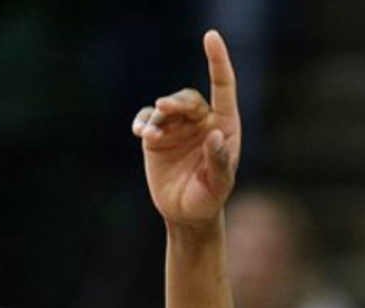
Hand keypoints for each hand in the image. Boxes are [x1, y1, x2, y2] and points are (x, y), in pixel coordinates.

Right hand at [133, 31, 240, 228]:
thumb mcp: (218, 186)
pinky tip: (140, 132)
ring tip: (151, 133)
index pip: (223, 87)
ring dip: (158, 116)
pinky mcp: (157, 135)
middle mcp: (202, 121)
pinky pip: (147, 119)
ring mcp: (178, 126)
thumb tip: (216, 135)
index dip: (218, 61)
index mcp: (224, 127)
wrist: (186, 215)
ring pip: (166, 107)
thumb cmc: (208, 200)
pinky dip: (143, 122)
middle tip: (165, 108)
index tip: (211, 36)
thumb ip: (220, 162)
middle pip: (188, 98)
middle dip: (176, 102)